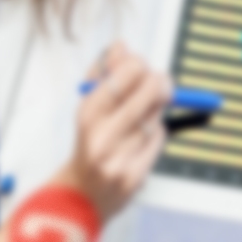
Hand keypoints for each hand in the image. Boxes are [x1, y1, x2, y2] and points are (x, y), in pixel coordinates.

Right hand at [66, 46, 170, 219]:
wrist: (81, 195)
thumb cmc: (88, 144)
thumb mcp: (88, 105)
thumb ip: (103, 74)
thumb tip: (121, 47)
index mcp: (88, 113)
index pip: (128, 72)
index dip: (141, 65)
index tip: (141, 68)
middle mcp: (102, 136)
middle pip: (151, 90)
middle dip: (160, 82)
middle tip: (160, 83)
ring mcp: (119, 158)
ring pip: (157, 116)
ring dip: (156, 111)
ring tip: (142, 117)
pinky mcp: (135, 176)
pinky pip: (159, 139)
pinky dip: (155, 134)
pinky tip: (141, 139)